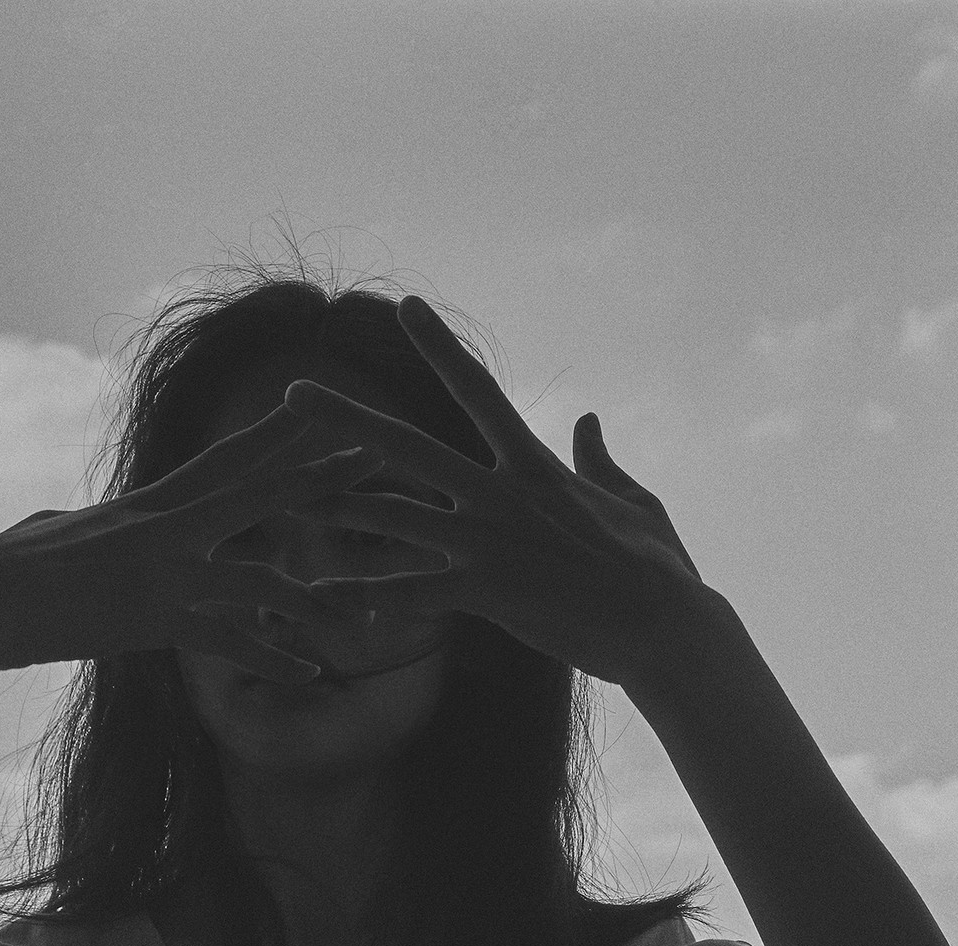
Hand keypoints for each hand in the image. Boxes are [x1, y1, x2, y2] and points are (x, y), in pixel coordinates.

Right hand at [0, 406, 387, 680]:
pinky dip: (272, 656)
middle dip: (321, 472)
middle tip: (380, 451)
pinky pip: (228, 639)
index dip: (277, 433)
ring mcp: (161, 569)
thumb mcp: (63, 533)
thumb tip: (78, 518)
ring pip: (259, 571)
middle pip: (258, 490)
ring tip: (370, 604)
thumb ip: (94, 525)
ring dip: (318, 591)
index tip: (321, 408)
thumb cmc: (6, 569)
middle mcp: (165, 526)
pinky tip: (311, 671)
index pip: (225, 459)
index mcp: (150, 505)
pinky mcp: (150, 618)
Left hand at [281, 296, 710, 689]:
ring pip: (394, 517)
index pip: (478, 391)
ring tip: (289, 506)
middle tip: (292, 391)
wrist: (668, 627)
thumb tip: (588, 417)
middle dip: (346, 418)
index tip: (406, 306)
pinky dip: (372, 597)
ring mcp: (490, 541)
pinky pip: (413, 592)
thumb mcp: (633, 499)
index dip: (440, 347)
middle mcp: (500, 493)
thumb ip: (599, 457)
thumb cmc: (659, 567)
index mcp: (532, 466)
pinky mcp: (487, 591)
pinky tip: (330, 600)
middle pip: (407, 445)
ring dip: (339, 512)